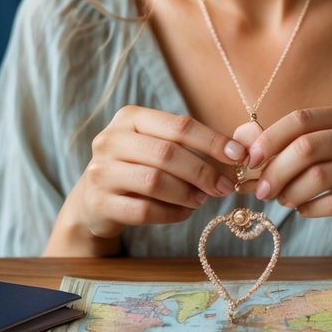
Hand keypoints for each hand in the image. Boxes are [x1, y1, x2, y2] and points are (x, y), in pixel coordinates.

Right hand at [45, 106, 242, 254]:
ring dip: (187, 193)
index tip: (238, 155)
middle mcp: (110, 139)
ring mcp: (101, 171)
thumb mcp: (156, 146)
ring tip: (202, 200)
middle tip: (224, 187)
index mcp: (129, 117)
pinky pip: (144, 210)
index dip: (211, 140)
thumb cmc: (137, 167)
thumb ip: (188, 145)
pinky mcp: (98, 202)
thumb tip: (237, 153)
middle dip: (202, 171)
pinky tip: (183, 213)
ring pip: (155, 181)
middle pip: (167, 153)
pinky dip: (171, 214)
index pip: (178, 125)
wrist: (93, 199)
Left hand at [234, 106, 331, 256]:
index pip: (300, 119)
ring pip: (320, 175)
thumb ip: (287, 145)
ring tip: (283, 201)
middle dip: (276, 170)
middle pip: (307, 147)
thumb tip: (241, 146)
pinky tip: (304, 211)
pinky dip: (310, 208)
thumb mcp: (326, 151)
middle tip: (261, 191)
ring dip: (291, 192)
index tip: (249, 161)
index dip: (269, 139)